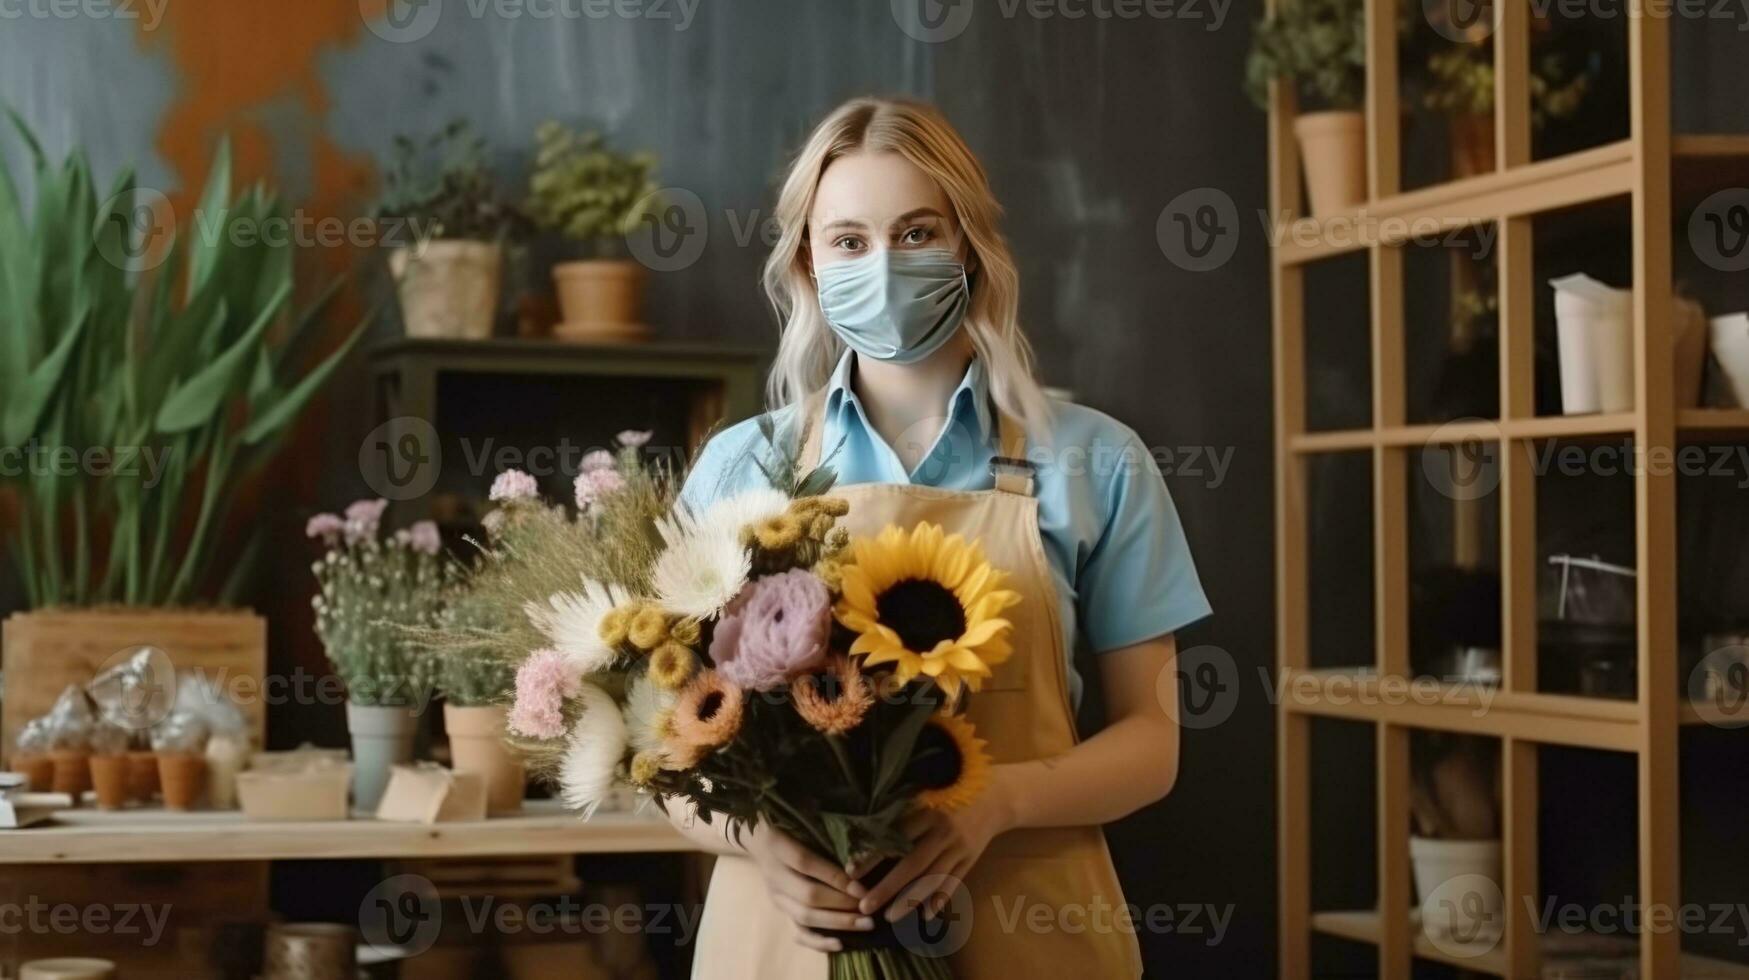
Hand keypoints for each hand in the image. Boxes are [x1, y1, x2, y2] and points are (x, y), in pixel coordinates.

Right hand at [742, 822, 873, 952]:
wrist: (756, 838)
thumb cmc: (787, 822)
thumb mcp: (800, 818)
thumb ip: (824, 831)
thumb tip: (859, 850)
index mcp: (777, 845)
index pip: (806, 864)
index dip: (835, 878)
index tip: (862, 888)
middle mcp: (774, 874)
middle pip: (808, 896)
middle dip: (843, 905)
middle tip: (871, 911)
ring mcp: (776, 895)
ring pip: (804, 916)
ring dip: (838, 923)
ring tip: (866, 925)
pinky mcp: (780, 908)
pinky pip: (797, 931)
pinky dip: (818, 941)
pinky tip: (841, 944)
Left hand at [856, 779, 1015, 922]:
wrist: (996, 796)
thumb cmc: (951, 790)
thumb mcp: (927, 793)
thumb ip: (903, 810)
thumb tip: (865, 829)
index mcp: (929, 812)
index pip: (896, 838)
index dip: (873, 855)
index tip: (851, 872)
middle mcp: (944, 832)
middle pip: (913, 865)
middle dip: (887, 888)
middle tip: (864, 905)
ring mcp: (960, 848)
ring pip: (932, 879)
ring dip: (910, 900)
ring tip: (889, 917)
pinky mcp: (971, 859)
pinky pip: (954, 883)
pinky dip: (940, 900)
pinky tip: (925, 915)